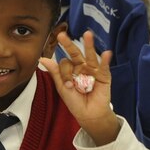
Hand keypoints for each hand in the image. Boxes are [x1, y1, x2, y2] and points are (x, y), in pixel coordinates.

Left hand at [39, 30, 119, 145]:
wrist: (88, 115)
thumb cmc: (75, 102)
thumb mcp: (62, 87)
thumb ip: (55, 72)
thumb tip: (42, 58)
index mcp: (72, 70)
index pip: (65, 64)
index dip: (65, 73)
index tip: (68, 84)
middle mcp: (83, 67)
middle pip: (76, 54)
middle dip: (69, 45)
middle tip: (61, 35)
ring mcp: (94, 71)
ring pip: (90, 57)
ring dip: (89, 46)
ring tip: (87, 34)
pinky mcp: (104, 76)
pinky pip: (104, 67)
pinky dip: (105, 61)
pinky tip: (106, 53)